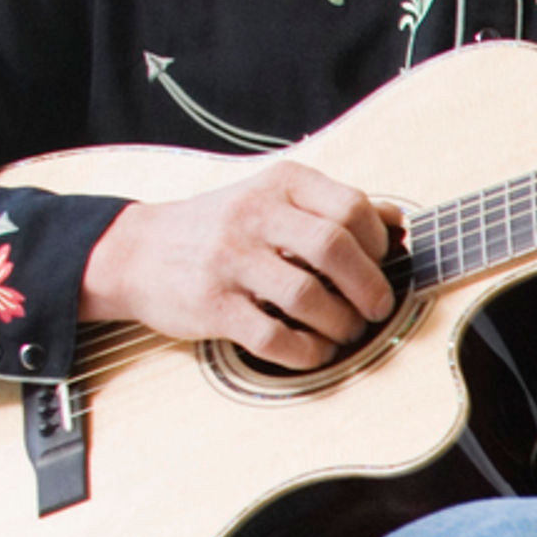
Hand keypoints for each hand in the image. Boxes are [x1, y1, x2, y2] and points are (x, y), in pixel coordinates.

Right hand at [85, 162, 401, 367]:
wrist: (136, 251)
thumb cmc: (220, 229)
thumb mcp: (271, 199)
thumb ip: (331, 208)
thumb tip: (400, 223)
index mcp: (276, 184)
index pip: (350, 207)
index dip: (379, 243)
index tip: (381, 264)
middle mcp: (253, 216)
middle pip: (336, 250)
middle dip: (371, 288)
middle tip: (377, 308)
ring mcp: (230, 261)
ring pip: (309, 297)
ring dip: (341, 325)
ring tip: (345, 331)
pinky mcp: (213, 306)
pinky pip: (275, 337)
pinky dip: (307, 352)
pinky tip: (314, 351)